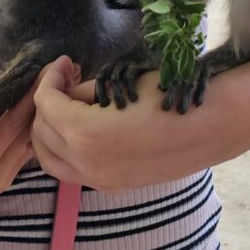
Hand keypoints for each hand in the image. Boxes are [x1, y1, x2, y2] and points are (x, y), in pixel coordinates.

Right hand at [0, 80, 37, 236]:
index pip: (10, 125)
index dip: (27, 97)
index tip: (40, 70)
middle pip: (26, 130)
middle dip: (40, 99)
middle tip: (55, 68)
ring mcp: (0, 179)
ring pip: (29, 142)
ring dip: (41, 113)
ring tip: (52, 83)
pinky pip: (23, 151)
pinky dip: (32, 127)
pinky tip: (37, 109)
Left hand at [32, 56, 212, 192]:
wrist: (208, 127)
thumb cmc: (166, 96)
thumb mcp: (119, 84)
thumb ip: (84, 92)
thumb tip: (67, 94)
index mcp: (84, 133)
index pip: (46, 103)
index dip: (49, 78)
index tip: (62, 63)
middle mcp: (86, 163)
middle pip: (42, 132)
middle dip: (46, 103)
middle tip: (63, 81)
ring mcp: (99, 179)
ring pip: (50, 159)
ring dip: (50, 130)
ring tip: (66, 106)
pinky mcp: (113, 186)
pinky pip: (72, 171)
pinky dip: (64, 150)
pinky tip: (81, 128)